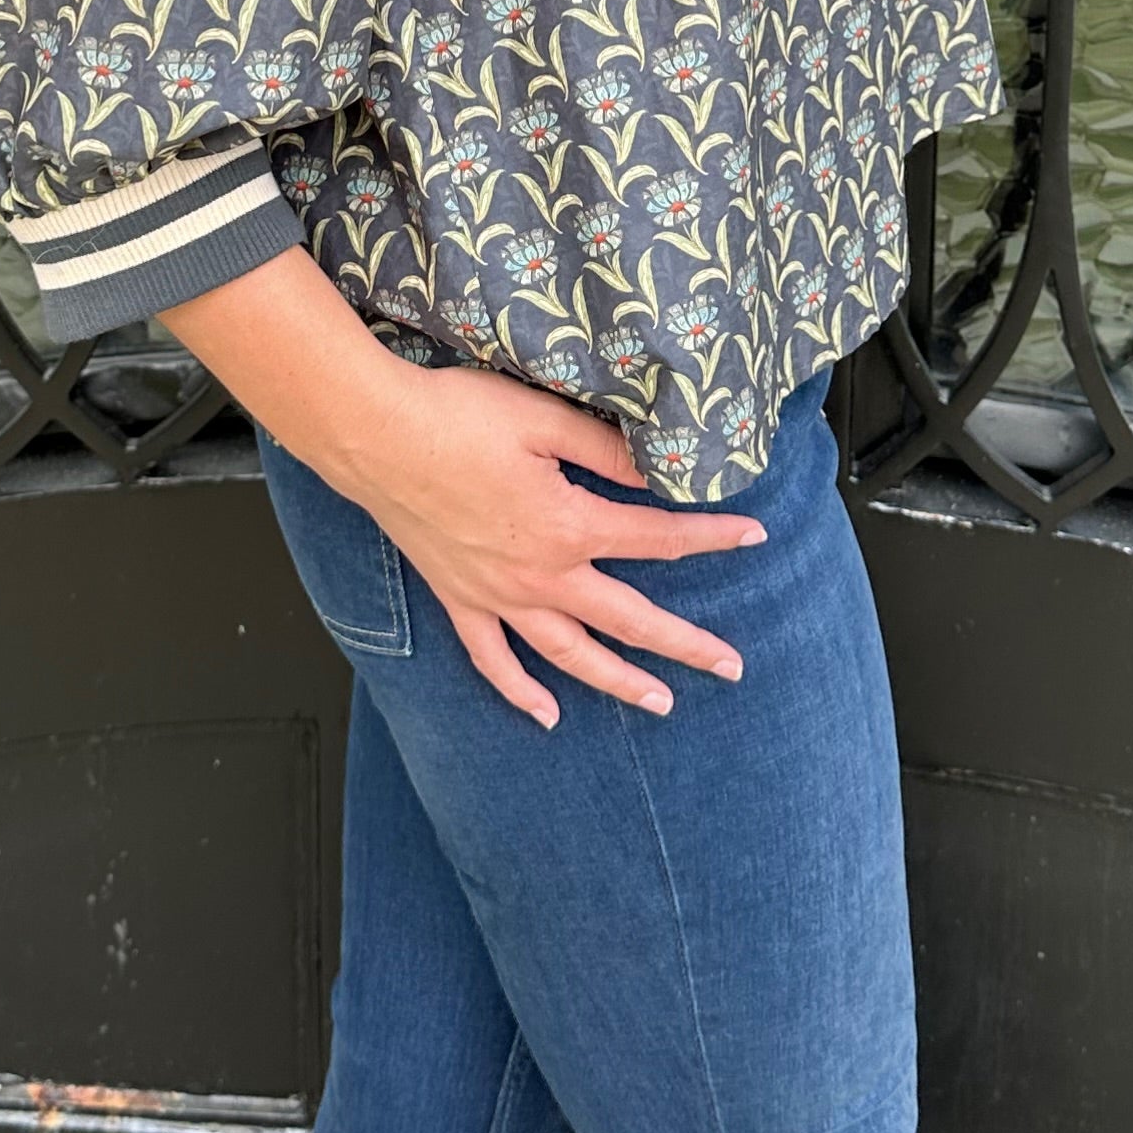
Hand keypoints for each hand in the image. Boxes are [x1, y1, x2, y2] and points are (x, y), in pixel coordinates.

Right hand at [326, 360, 763, 730]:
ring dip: (619, 681)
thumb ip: (606, 450)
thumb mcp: (544, 419)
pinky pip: (493, 660)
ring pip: (570, 653)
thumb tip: (658, 470)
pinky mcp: (459, 599)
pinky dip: (519, 692)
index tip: (755, 537)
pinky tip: (545, 716)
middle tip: (731, 666)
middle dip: (686, 645)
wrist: (377, 436)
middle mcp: (540, 575)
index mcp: (569, 526)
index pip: (658, 538)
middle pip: (629, 618)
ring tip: (661, 703)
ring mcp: (498, 596)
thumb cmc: (457, 416)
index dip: (712, 537)